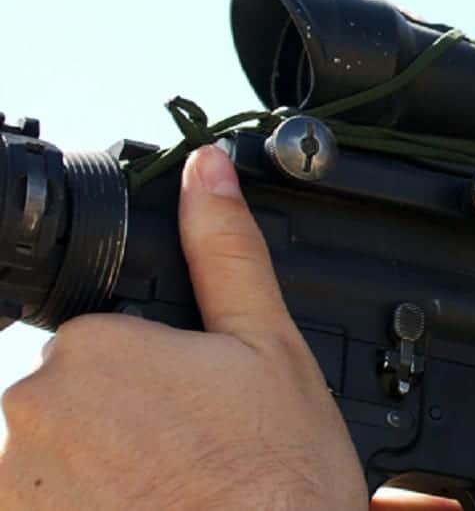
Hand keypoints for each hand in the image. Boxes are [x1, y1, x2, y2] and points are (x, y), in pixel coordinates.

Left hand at [0, 145, 368, 509]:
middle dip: (124, 428)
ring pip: (56, 465)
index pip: (103, 343)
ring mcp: (17, 486)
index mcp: (93, 349)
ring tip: (172, 498)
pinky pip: (48, 505)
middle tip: (193, 460)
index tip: (199, 414)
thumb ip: (225, 252)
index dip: (158, 377)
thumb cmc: (277, 478)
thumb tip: (205, 169)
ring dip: (102, 480)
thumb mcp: (272, 348)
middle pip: (73, 405)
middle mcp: (34, 414)